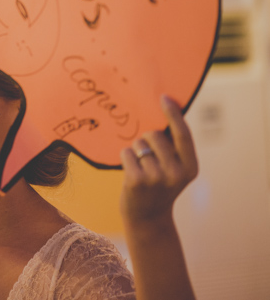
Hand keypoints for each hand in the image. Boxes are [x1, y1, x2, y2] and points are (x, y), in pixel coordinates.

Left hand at [120, 95, 198, 224]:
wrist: (148, 217)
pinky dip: (125, 158)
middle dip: (146, 140)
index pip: (183, 134)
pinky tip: (130, 173)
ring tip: (141, 169)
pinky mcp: (137, 180)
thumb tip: (165, 108)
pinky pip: (126, 152)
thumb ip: (173, 146)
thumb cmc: (158, 184)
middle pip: (154, 135)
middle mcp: (177, 173)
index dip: (173, 114)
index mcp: (190, 167)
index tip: (163, 97)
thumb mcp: (175, 168)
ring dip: (135, 151)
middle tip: (148, 160)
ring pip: (138, 143)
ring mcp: (157, 178)